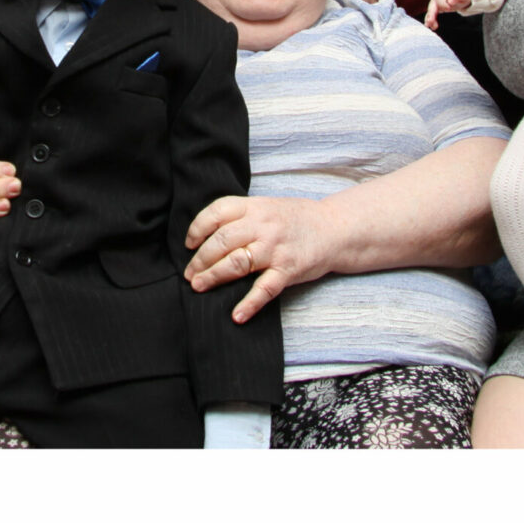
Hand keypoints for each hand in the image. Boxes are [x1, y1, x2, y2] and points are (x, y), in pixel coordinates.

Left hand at [183, 195, 331, 323]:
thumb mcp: (267, 207)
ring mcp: (275, 248)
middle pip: (221, 241)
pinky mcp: (288, 269)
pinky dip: (249, 304)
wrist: (335, 228)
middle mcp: (263, 225)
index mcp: (255, 207)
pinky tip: (237, 315)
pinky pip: (265, 289)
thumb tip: (206, 234)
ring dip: (213, 277)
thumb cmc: (296, 219)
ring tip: (199, 286)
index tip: (189, 244)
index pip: (217, 212)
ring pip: (236, 263)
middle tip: (189, 274)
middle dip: (200, 260)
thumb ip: (242, 216)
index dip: (198, 229)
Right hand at [423, 0, 474, 30]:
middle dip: (431, 12)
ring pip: (431, 9)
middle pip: (432, 3)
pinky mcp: (437, 7)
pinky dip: (431, 20)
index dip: (442, 3)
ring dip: (429, 18)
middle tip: (431, 20)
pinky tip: (431, 26)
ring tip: (429, 25)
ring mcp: (436, 1)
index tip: (448, 9)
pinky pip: (432, 14)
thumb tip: (450, 1)